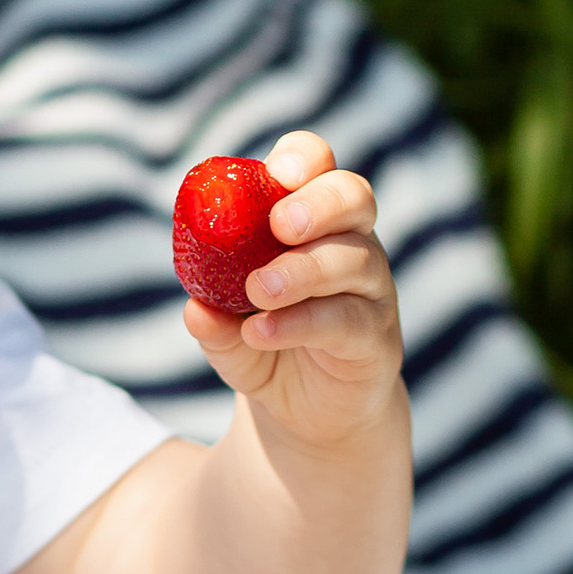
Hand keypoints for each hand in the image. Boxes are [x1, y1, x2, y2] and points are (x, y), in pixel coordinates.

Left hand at [183, 131, 402, 451]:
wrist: (308, 416)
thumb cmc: (267, 347)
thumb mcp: (228, 334)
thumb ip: (212, 318)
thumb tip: (195, 309)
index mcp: (312, 220)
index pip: (318, 165)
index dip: (302, 158)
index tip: (275, 173)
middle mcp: (350, 243)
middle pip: (352, 197)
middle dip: (316, 203)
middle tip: (278, 226)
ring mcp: (371, 289)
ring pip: (354, 259)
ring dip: (303, 270)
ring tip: (257, 290)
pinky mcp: (377, 337)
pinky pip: (347, 319)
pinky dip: (301, 322)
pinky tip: (262, 332)